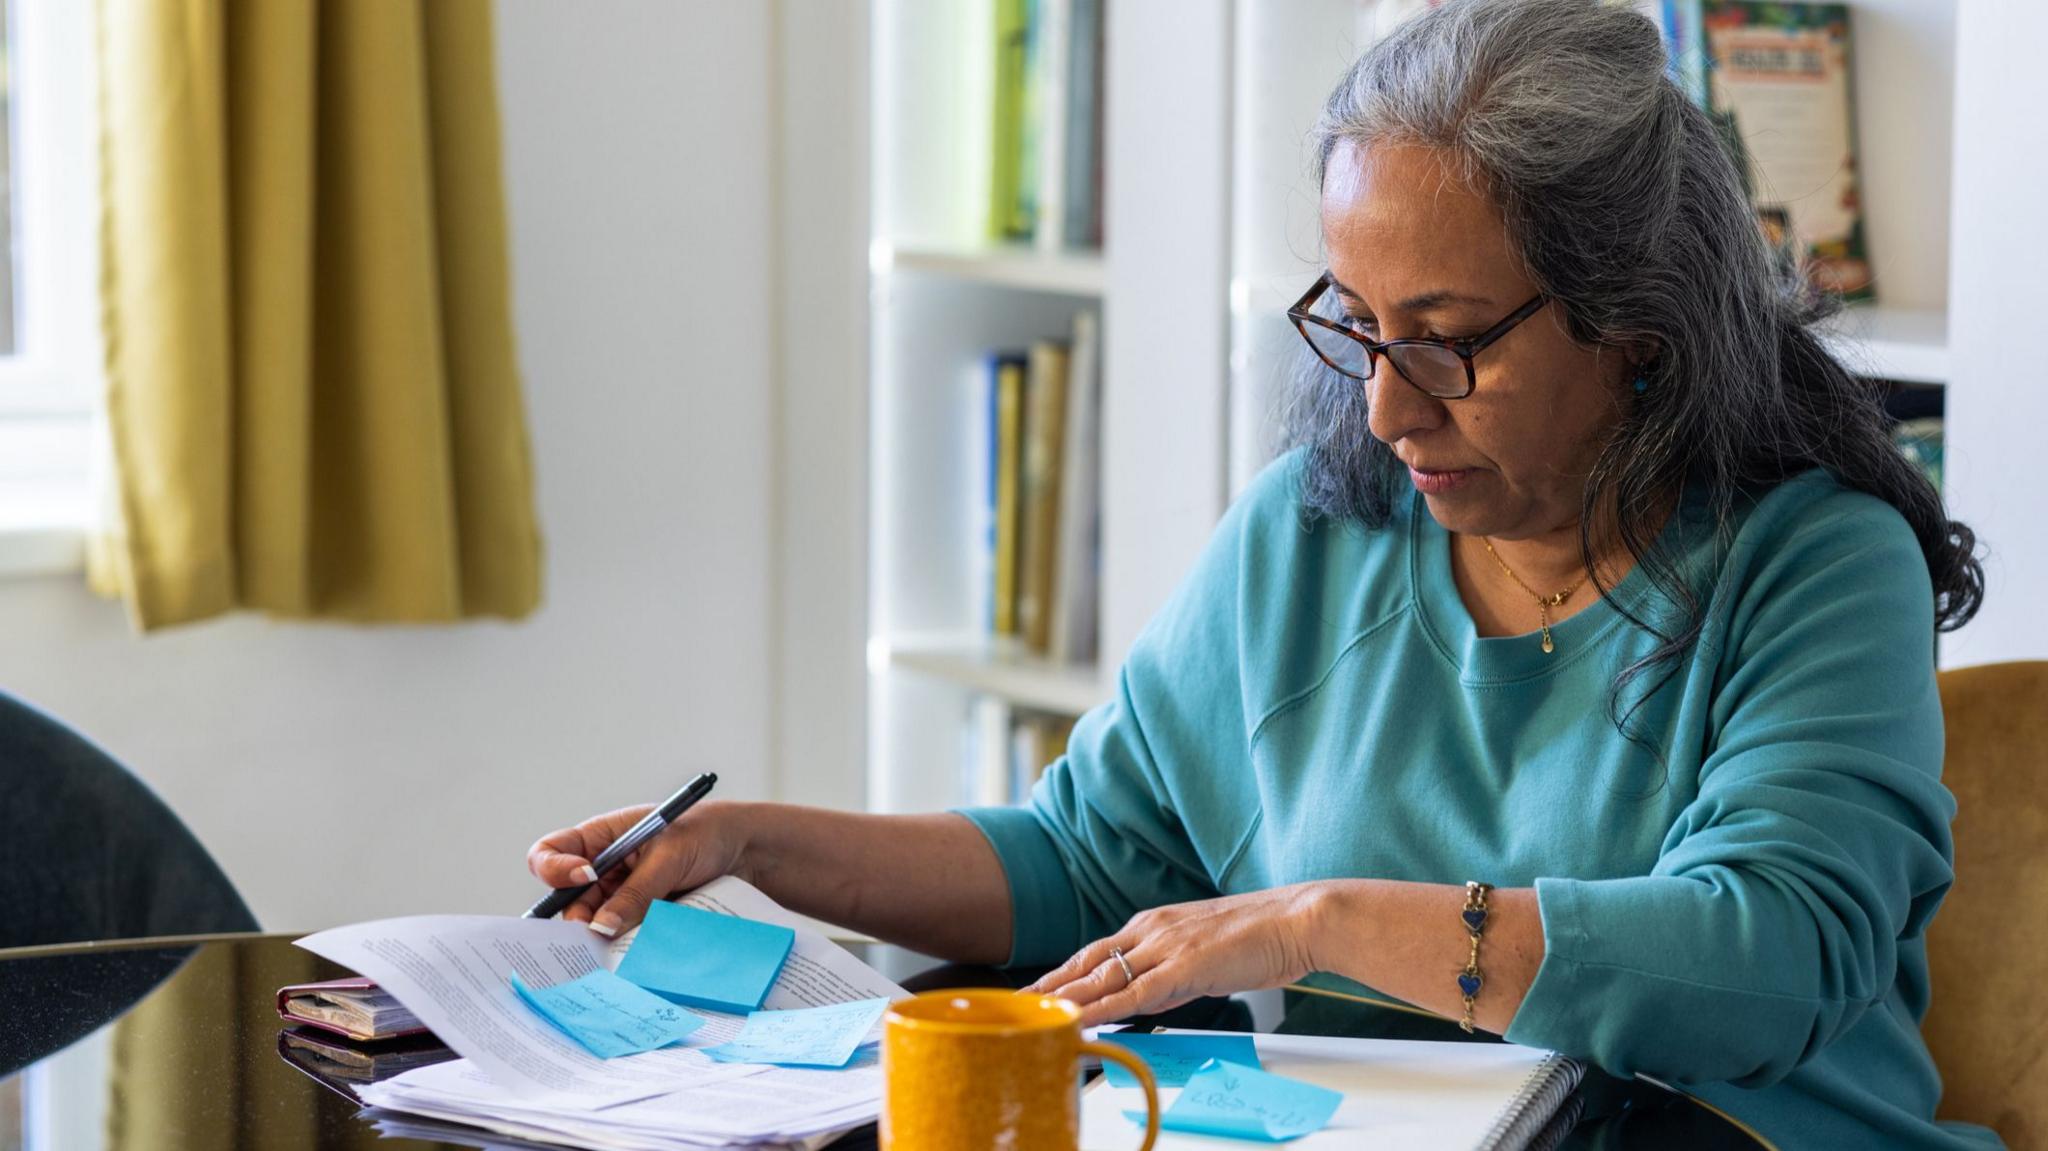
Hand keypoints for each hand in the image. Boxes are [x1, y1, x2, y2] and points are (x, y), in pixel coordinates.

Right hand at [525, 801, 749, 936]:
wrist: (749, 854)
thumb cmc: (707, 834)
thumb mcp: (670, 855)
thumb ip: (637, 891)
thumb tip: (601, 928)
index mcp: (602, 839)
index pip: (552, 853)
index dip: (555, 868)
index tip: (583, 877)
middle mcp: (605, 872)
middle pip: (569, 903)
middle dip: (579, 920)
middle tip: (598, 935)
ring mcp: (623, 900)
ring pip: (597, 928)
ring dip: (607, 940)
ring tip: (626, 947)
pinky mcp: (643, 924)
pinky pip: (626, 942)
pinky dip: (630, 950)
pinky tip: (642, 955)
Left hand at [1023, 885, 1328, 1026]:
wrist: (1297, 918)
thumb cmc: (1261, 935)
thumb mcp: (1204, 950)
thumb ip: (1172, 969)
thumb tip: (1151, 993)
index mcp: (1156, 922)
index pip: (1098, 951)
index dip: (1065, 971)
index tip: (1040, 987)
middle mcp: (1152, 930)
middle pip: (1088, 963)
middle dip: (1052, 984)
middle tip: (1018, 1003)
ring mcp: (1166, 947)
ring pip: (1103, 978)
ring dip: (1066, 999)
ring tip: (1035, 1015)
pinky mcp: (1184, 968)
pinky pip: (1134, 995)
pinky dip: (1102, 1009)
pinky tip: (1081, 1020)